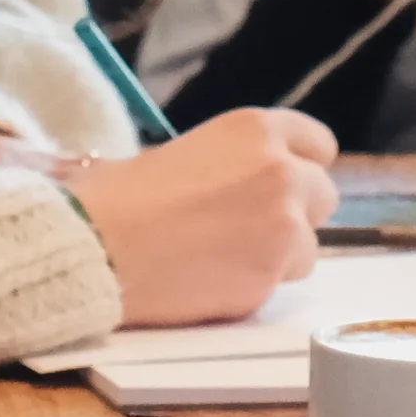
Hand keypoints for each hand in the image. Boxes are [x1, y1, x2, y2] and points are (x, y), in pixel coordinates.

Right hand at [77, 108, 338, 324]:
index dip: (299, 164)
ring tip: (223, 257)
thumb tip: (227, 179)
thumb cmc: (112, 195)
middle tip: (248, 224)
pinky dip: (252, 286)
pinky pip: (277, 285)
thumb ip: (222, 161)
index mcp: (255, 131)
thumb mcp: (173, 152)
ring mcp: (282, 231)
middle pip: (323, 195)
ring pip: (307, 248)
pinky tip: (208, 281)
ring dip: (278, 254)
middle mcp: (282, 175)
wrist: (92, 249)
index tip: (283, 180)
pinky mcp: (268, 282)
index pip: (318, 143)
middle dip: (295, 211)